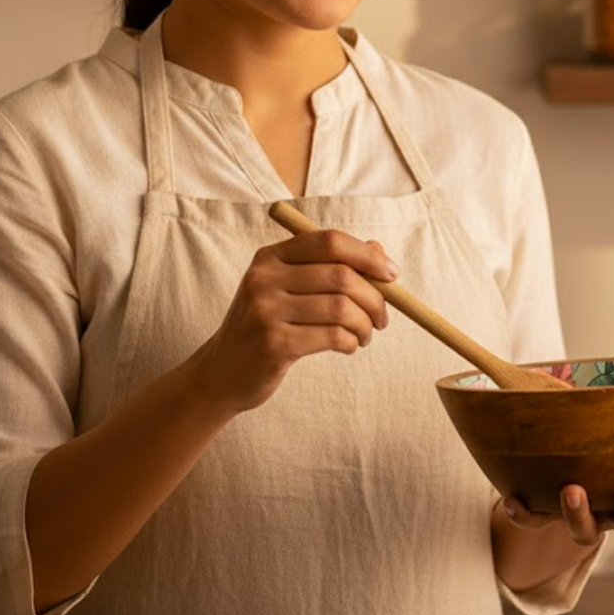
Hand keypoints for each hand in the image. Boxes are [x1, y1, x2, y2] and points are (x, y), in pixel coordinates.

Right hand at [191, 230, 399, 416]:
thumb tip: (379, 251)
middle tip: (382, 317)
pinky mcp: (273, 344)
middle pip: (341, 275)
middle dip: (374, 297)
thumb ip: (330, 267)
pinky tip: (348, 346)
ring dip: (365, 324)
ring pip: (341, 308)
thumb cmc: (266, 326)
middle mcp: (264, 278)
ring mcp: (265, 311)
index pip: (328, 241)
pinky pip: (332, 336)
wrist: (221, 373)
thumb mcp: (290, 289)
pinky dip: (350, 342)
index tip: (392, 274)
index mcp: (270, 257)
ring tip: (365, 335)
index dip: (367, 255)